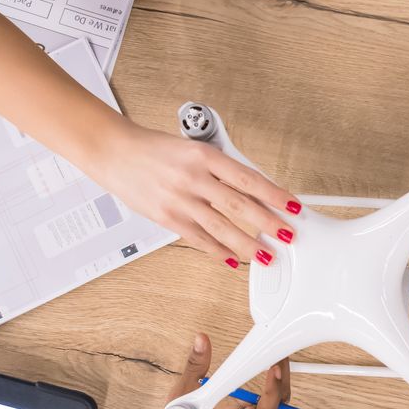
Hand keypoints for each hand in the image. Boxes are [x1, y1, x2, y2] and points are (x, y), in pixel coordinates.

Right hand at [97, 124, 298, 268]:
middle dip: (268, 223)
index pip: (248, 178)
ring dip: (246, 244)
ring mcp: (179, 200)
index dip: (274, 195)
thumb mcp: (194, 149)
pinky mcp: (167, 218)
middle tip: (287, 234)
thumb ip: (220, 169)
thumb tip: (253, 190)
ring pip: (221, 228)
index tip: (292, 206)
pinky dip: (217, 251)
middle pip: (239, 205)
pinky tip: (232, 259)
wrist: (116, 153)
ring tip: (265, 254)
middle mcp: (193, 178)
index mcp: (204, 156)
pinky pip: (198, 239)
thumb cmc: (155, 150)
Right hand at [155, 333, 289, 408]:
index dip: (273, 390)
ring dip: (279, 382)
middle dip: (282, 380)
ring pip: (275, 404)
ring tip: (274, 359)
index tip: (274, 368)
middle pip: (277, 404)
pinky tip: (264, 370)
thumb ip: (195, 366)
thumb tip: (202, 340)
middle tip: (279, 355)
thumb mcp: (182, 394)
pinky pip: (266, 403)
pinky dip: (270, 387)